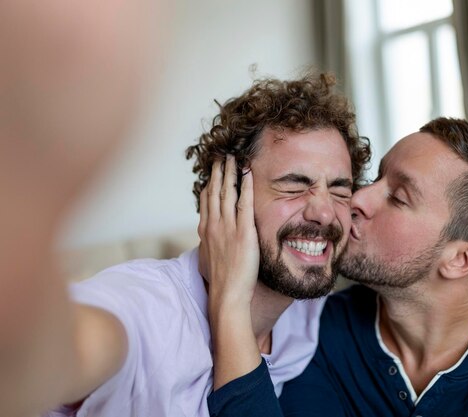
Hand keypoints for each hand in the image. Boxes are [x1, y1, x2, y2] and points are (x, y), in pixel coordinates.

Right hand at [198, 155, 258, 306]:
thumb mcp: (209, 259)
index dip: (209, 183)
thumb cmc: (220, 281)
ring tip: (233, 157)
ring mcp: (228, 227)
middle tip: (221, 155)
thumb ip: (210, 245)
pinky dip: (247, 186)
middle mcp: (214, 225)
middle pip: (215, 191)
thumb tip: (209, 242)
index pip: (206, 201)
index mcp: (206, 231)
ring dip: (230, 172)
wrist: (226, 295)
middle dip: (218, 171)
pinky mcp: (244, 232)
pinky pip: (245, 203)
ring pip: (227, 192)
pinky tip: (249, 173)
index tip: (213, 170)